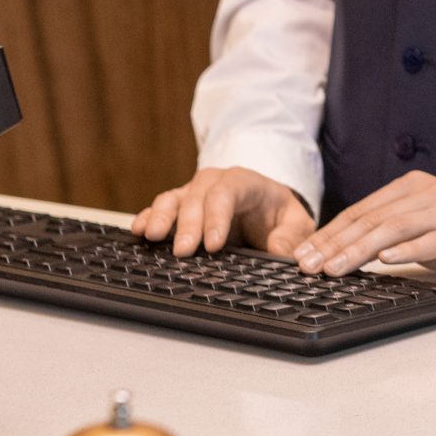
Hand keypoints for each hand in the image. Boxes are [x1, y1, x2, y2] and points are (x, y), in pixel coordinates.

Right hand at [130, 166, 313, 257]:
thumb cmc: (281, 216)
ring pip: (174, 198)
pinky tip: (138, 231)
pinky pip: (160, 209)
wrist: (268, 210)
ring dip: (162, 217)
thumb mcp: (297, 225)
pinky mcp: (180, 208)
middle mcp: (216, 183)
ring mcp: (195, 194)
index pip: (229, 192)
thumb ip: (291, 237)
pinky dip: (148, 217)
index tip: (214, 245)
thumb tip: (280, 253)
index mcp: (247, 183)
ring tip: (151, 236)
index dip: (218, 216)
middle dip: (189, 224)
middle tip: (183, 251)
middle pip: (198, 197)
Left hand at [292, 172, 435, 283]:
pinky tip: (386, 261)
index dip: (329, 234)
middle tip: (308, 266)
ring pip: (396, 228)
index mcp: (413, 188)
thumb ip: (390, 234)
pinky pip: (433, 239)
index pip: (362, 211)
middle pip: (373, 218)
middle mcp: (429, 192)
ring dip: (360, 249)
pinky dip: (407, 250)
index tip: (302, 256)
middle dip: (335, 243)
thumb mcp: (423, 230)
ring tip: (335, 268)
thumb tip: (340, 254)